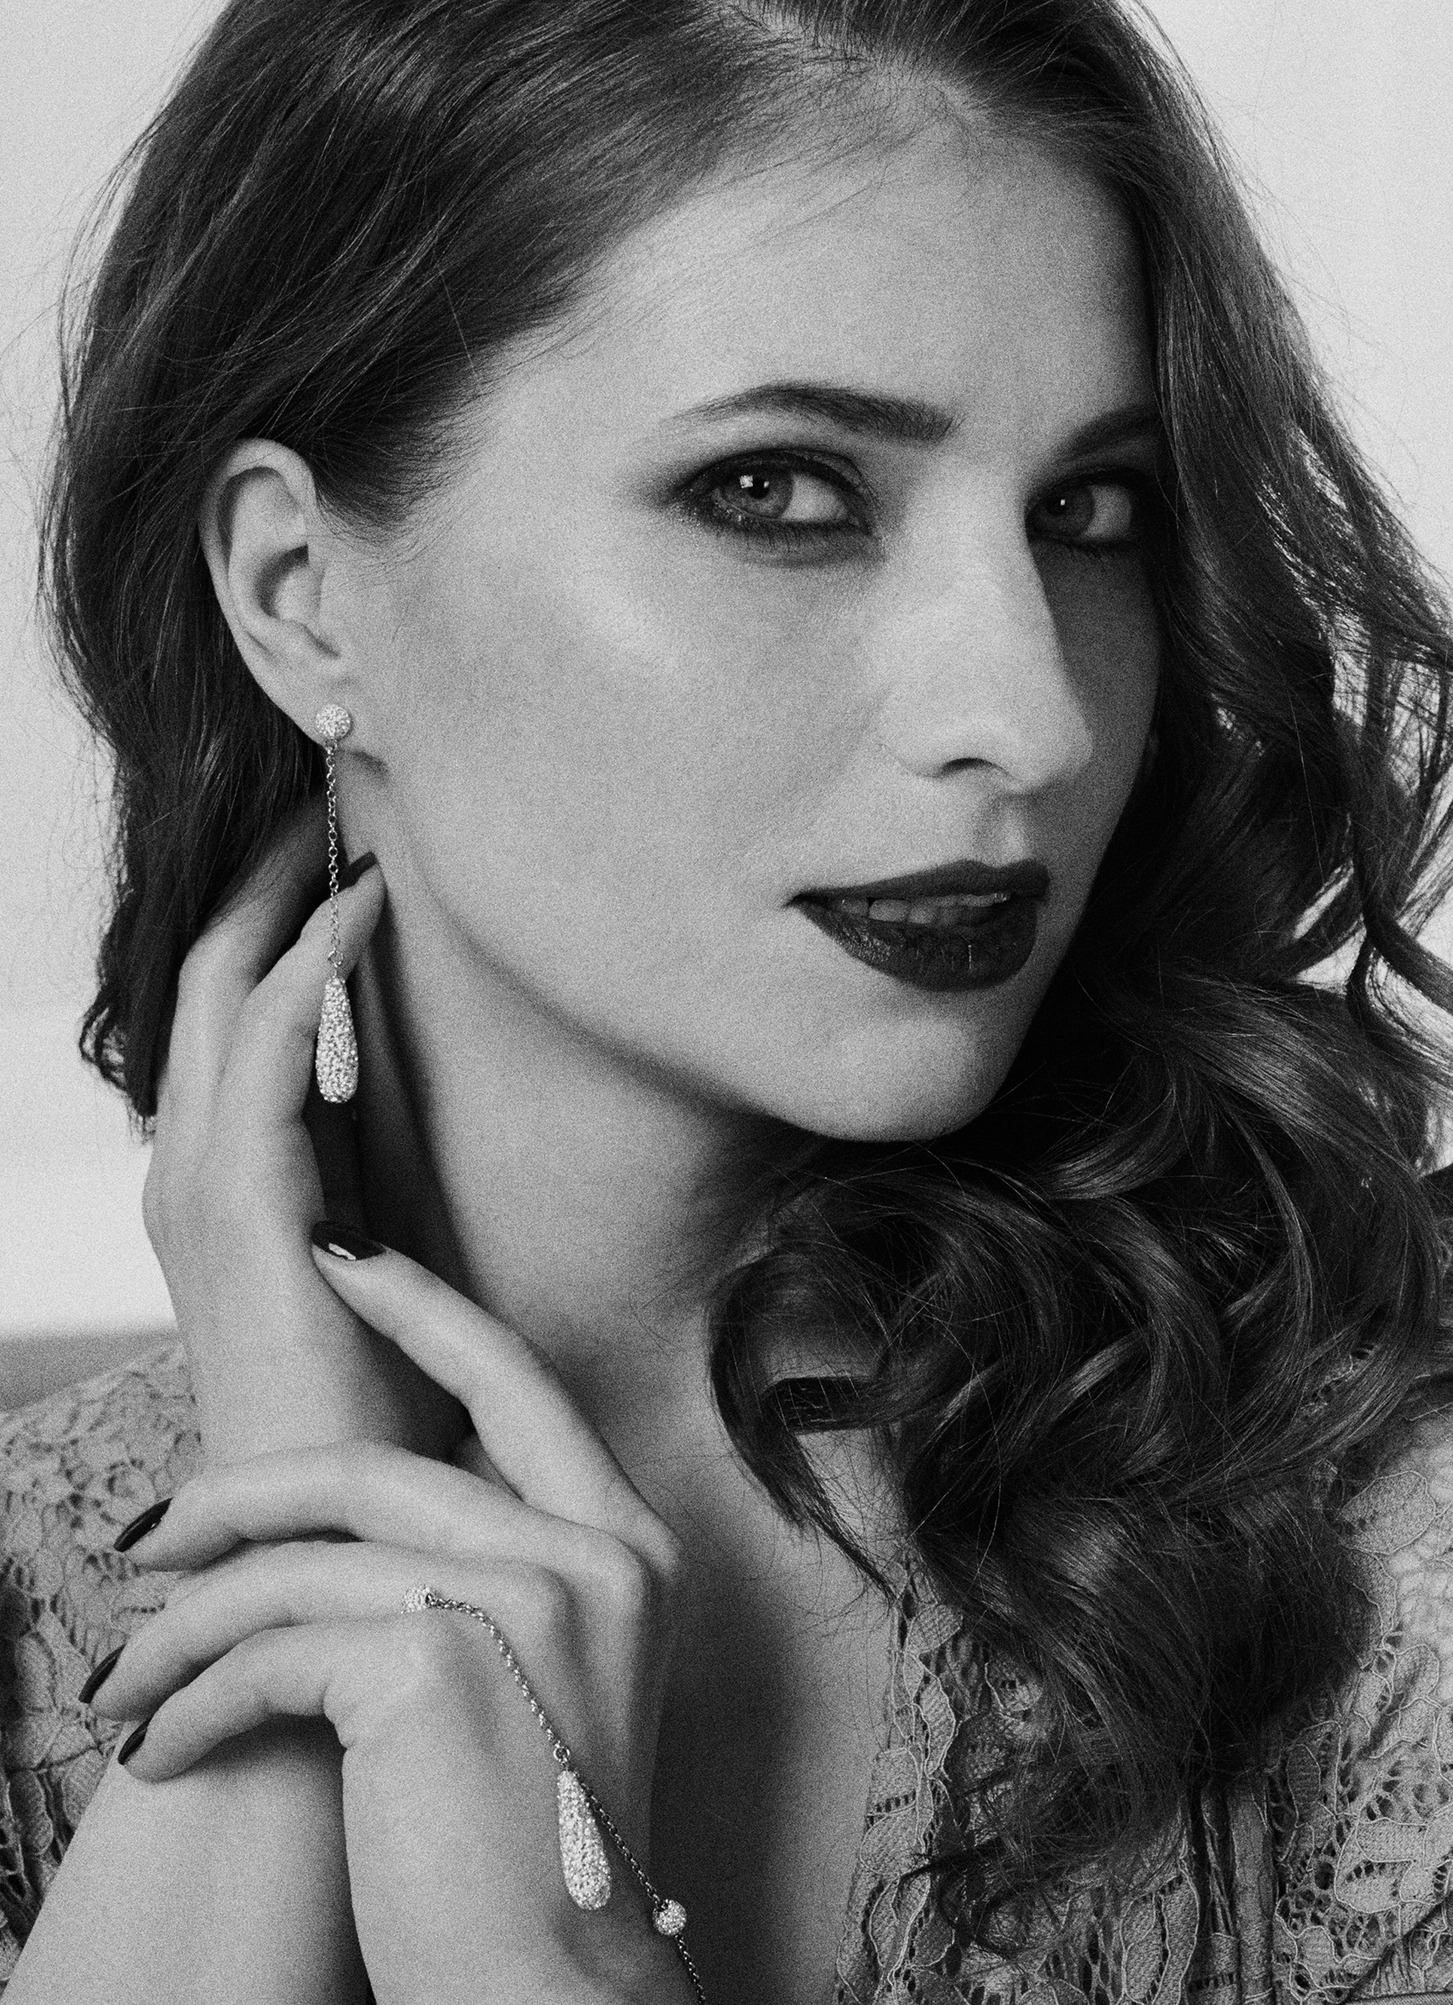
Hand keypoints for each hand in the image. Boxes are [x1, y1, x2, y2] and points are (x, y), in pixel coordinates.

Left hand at [89, 1241, 689, 2004]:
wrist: (550, 1990)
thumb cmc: (524, 1841)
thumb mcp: (539, 1672)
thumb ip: (486, 1565)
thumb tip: (342, 1500)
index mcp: (628, 1541)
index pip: (515, 1377)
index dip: (421, 1307)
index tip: (340, 1257)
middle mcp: (595, 1552)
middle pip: (373, 1462)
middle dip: (236, 1493)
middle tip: (149, 1531)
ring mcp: (529, 1600)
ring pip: (302, 1556)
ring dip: (185, 1620)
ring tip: (126, 1678)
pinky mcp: (437, 1664)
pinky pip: (270, 1645)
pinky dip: (193, 1697)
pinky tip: (165, 1745)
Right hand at [142, 802, 457, 1463]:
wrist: (331, 1535)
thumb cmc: (367, 1406)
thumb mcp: (364, 1253)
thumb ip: (355, 1169)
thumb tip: (385, 1086)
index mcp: (213, 1182)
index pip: (224, 1011)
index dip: (270, 917)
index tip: (339, 845)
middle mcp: (186, 1171)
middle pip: (203, 976)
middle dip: (263, 881)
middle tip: (330, 799)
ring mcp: (199, 1186)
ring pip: (220, 989)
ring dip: (282, 896)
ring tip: (344, 820)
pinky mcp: (244, 1208)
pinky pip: (269, 1047)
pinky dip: (310, 964)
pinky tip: (365, 907)